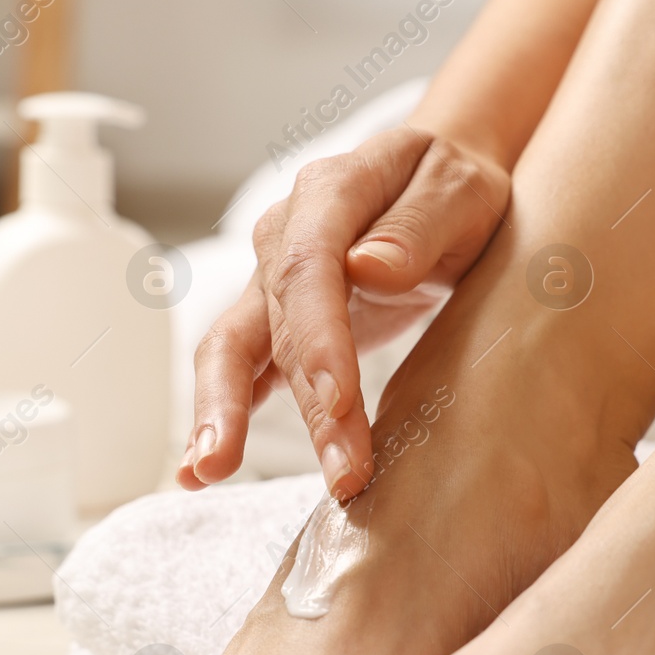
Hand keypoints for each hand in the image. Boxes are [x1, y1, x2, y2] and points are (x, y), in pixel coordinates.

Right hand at [181, 125, 509, 498]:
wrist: (438, 181)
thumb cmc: (453, 183)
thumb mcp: (461, 189)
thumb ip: (419, 225)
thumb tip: (369, 267)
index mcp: (330, 192)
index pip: (310, 268)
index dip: (319, 337)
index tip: (341, 398)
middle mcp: (283, 235)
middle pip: (277, 325)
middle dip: (306, 408)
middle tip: (338, 472)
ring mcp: (271, 281)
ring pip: (238, 352)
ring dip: (228, 416)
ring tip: (210, 472)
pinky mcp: (276, 322)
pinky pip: (240, 370)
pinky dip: (218, 418)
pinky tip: (193, 470)